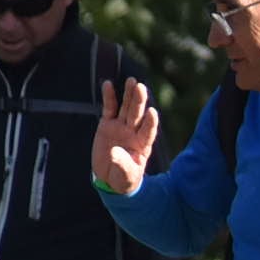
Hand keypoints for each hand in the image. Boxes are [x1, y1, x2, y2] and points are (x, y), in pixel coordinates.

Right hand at [96, 79, 158, 194]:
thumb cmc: (124, 179)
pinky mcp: (108, 124)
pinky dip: (109, 97)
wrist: (110, 178)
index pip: (148, 131)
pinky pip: (109, 108)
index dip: (150, 123)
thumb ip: (123, 166)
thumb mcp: (126, 177)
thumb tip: (115, 152)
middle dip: (139, 101)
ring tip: (132, 81)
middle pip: (137, 114)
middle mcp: (133, 133)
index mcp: (142, 145)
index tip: (152, 113)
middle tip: (141, 87)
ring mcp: (121, 127)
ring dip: (128, 94)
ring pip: (126, 108)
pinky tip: (109, 84)